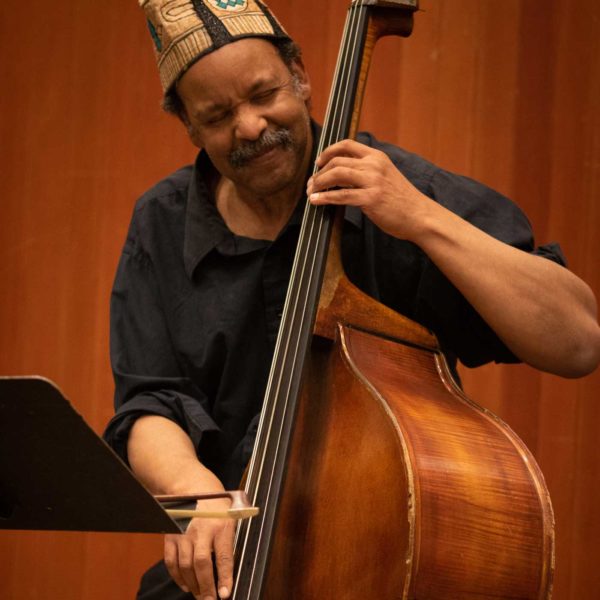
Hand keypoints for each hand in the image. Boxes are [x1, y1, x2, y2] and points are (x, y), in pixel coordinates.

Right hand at [164, 497, 235, 599]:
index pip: (223, 556)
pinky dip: (178, 577)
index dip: (224, 578)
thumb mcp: (231, 518)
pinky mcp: (171, 536)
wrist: (193, 487)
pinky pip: (172, 562)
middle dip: (206, 587)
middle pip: (201, 564)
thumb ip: (229, 542)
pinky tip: (186, 585)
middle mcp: (201, 530)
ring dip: (193, 585)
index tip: (225, 594)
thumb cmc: (217, 505)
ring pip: (185, 566)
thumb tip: (229, 571)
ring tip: (200, 595)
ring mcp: (183, 533)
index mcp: (220, 525)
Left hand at [307, 138, 432, 240]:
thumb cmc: (402, 200)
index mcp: (377, 157)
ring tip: (311, 192)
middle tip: (311, 183)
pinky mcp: (370, 198)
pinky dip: (324, 198)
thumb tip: (342, 173)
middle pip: (337, 161)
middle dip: (319, 172)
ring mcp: (372, 181)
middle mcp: (374, 165)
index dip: (328, 151)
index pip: (347, 145)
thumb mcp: (386, 175)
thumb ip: (368, 170)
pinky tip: (316, 201)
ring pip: (336, 175)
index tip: (319, 162)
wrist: (419, 216)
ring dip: (319, 183)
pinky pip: (341, 196)